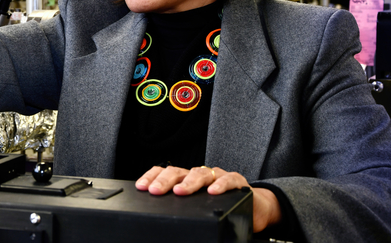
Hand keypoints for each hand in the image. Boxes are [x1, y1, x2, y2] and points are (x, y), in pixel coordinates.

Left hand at [135, 165, 281, 232]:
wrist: (254, 207)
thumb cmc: (221, 207)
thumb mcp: (197, 208)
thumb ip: (180, 210)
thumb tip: (158, 223)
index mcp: (186, 179)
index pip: (165, 173)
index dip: (152, 177)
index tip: (141, 187)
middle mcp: (199, 175)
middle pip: (178, 171)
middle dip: (165, 180)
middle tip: (155, 191)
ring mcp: (217, 176)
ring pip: (200, 173)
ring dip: (189, 182)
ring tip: (180, 191)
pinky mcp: (236, 181)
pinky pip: (228, 179)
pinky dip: (220, 185)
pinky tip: (213, 192)